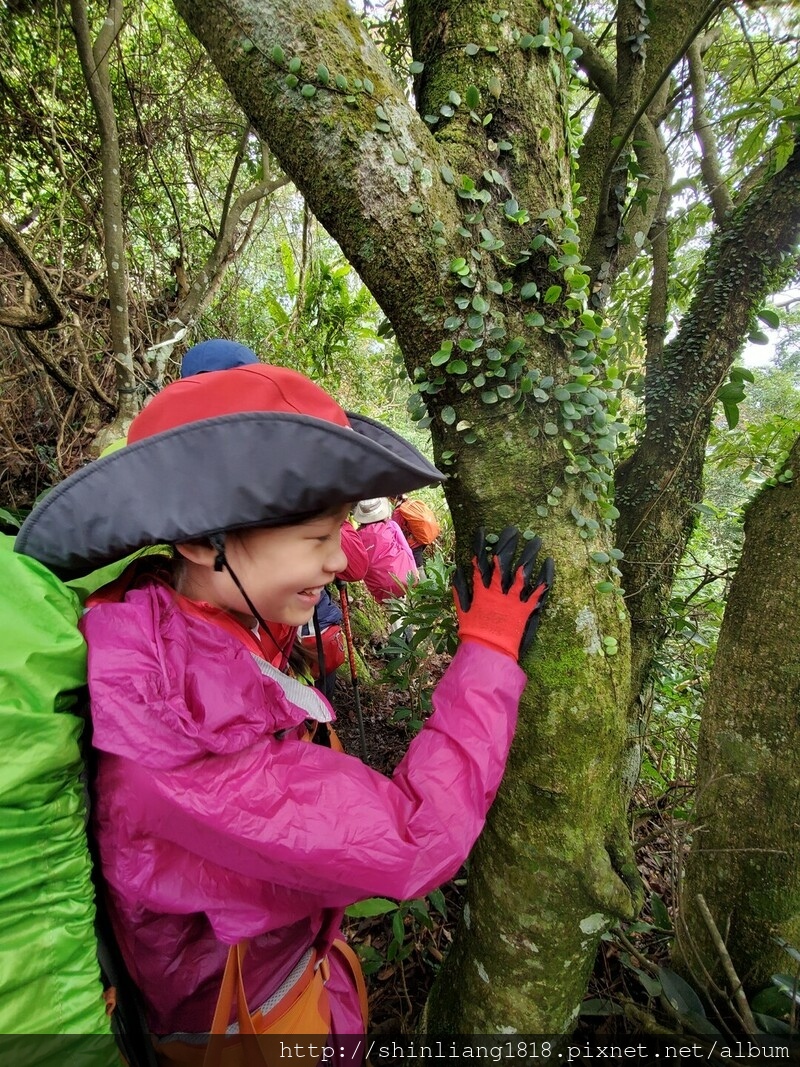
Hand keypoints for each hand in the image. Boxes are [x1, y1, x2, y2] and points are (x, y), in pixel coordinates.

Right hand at [453, 527, 553, 659]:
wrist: (488, 653)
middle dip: (508, 545)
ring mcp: (513, 600)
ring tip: (536, 540)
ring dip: (529, 555)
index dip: (480, 546)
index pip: (480, 563)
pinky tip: (549, 562)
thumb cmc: (474, 634)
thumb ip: (460, 591)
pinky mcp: (526, 610)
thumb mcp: (463, 612)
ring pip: (522, 572)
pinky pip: (538, 591)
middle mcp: (497, 592)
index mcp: (481, 591)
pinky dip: (545, 577)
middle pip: (503, 563)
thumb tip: (457, 571)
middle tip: (513, 530)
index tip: (482, 531)